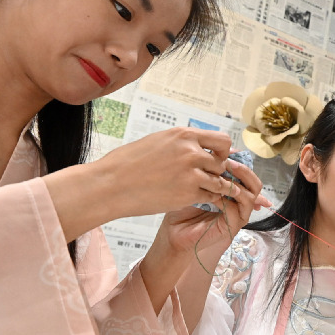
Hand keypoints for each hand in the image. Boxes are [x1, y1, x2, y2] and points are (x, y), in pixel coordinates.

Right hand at [95, 127, 236, 218]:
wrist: (110, 184)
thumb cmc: (128, 163)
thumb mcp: (158, 141)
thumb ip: (183, 144)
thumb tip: (204, 147)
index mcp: (183, 135)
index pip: (222, 140)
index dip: (223, 151)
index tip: (217, 159)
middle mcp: (191, 152)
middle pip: (222, 163)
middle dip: (217, 172)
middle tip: (208, 178)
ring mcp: (191, 173)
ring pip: (219, 182)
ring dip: (215, 187)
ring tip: (205, 190)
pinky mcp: (188, 193)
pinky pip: (210, 196)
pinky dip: (207, 199)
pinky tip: (196, 198)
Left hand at [158, 155, 270, 260]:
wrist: (173, 235)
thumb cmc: (181, 211)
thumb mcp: (195, 185)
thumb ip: (208, 172)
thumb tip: (217, 152)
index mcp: (232, 192)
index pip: (246, 175)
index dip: (240, 162)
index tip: (227, 152)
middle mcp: (238, 203)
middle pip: (255, 183)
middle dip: (243, 170)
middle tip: (228, 162)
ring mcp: (237, 215)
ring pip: (251, 195)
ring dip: (237, 183)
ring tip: (220, 176)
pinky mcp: (232, 226)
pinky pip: (236, 209)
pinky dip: (226, 199)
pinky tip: (212, 194)